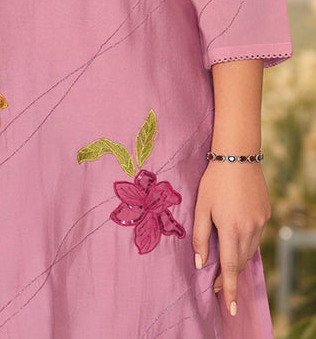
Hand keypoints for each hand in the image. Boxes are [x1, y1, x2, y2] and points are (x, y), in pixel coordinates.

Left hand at [192, 161, 271, 315]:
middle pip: (240, 261)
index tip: (230, 308)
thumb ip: (199, 236)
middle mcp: (249, 229)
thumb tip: (200, 263)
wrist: (237, 156)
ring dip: (238, 259)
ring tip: (226, 263)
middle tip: (219, 285)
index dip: (229, 289)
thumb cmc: (214, 181)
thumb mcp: (201, 207)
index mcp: (230, 229)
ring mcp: (260, 222)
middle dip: (230, 276)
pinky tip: (236, 236)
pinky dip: (245, 242)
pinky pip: (255, 235)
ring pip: (249, 250)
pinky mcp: (265, 214)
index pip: (230, 267)